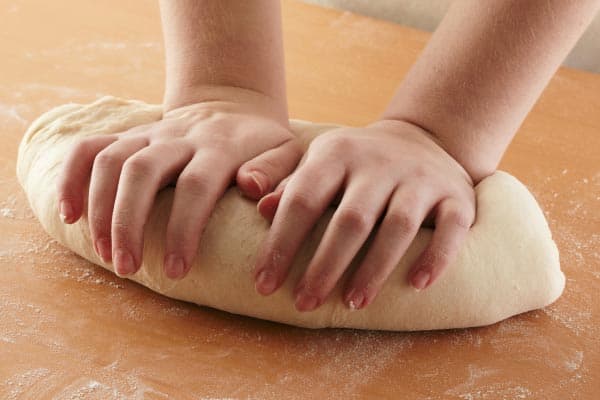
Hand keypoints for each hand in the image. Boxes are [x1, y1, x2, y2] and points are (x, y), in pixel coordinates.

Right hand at [56, 89, 301, 278]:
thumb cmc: (263, 142)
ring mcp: (150, 132)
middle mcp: (180, 136)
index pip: (196, 185)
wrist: (234, 105)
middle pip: (141, 170)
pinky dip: (72, 177)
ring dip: (100, 208)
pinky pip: (90, 147)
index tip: (176, 270)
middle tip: (127, 268)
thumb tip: (252, 189)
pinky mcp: (130, 134)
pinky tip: (69, 215)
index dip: (182, 228)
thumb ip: (276, 172)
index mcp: (221, 146)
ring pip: (111, 160)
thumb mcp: (286, 153)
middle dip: (128, 222)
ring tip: (105, 255)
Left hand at [252, 119, 475, 310]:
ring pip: (398, 226)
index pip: (303, 199)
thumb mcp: (319, 159)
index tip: (264, 283)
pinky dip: (436, 257)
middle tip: (305, 303)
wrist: (421, 139)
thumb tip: (260, 208)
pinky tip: (418, 285)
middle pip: (351, 219)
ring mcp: (420, 179)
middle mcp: (379, 163)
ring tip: (353, 304)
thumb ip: (287, 180)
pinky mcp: (455, 196)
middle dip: (325, 266)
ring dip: (375, 269)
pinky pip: (451, 228)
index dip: (281, 243)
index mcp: (338, 153)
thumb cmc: (357, 162)